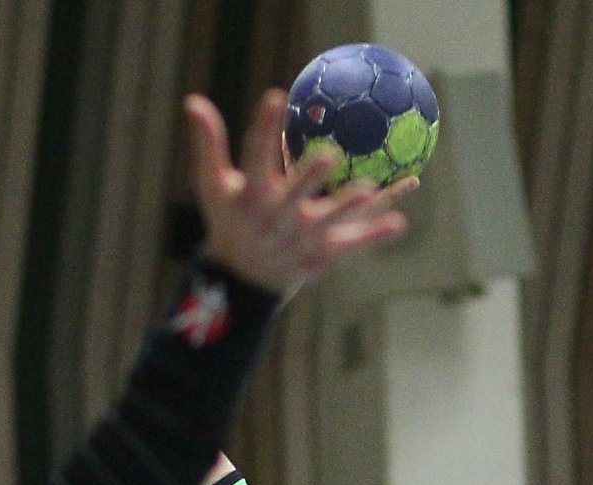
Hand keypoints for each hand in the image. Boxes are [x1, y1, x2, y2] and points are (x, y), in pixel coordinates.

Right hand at [186, 88, 414, 294]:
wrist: (243, 280)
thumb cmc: (230, 220)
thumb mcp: (212, 185)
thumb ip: (210, 143)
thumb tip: (194, 101)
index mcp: (250, 199)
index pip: (254, 158)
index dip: (263, 128)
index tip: (274, 96)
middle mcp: (276, 221)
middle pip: (294, 195)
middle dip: (310, 177)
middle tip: (329, 154)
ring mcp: (301, 240)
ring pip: (328, 222)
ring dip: (348, 206)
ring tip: (370, 188)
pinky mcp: (320, 256)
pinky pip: (351, 244)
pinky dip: (374, 235)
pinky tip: (399, 222)